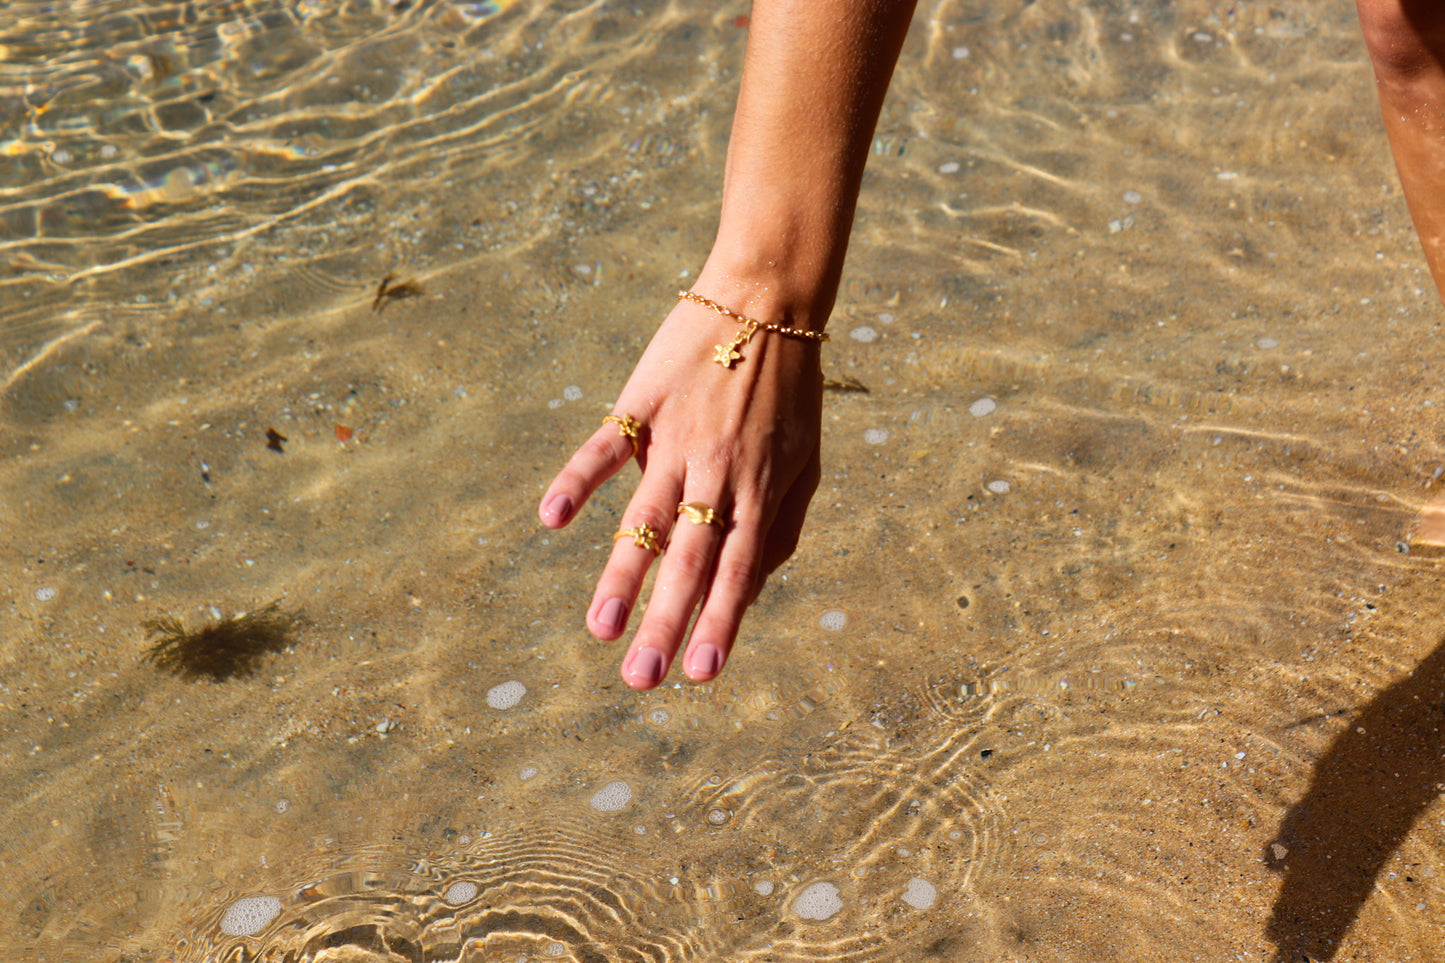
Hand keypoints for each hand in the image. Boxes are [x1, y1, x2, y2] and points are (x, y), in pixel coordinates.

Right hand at [538, 291, 823, 688]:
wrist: (767, 298)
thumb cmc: (791, 390)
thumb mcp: (808, 460)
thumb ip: (782, 525)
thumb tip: (753, 586)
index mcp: (761, 489)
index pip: (739, 571)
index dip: (719, 624)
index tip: (700, 675)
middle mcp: (718, 471)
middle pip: (691, 558)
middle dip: (665, 621)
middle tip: (640, 679)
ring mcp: (677, 439)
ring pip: (646, 516)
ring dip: (623, 574)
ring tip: (599, 629)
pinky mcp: (642, 404)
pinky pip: (605, 448)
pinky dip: (577, 481)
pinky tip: (551, 518)